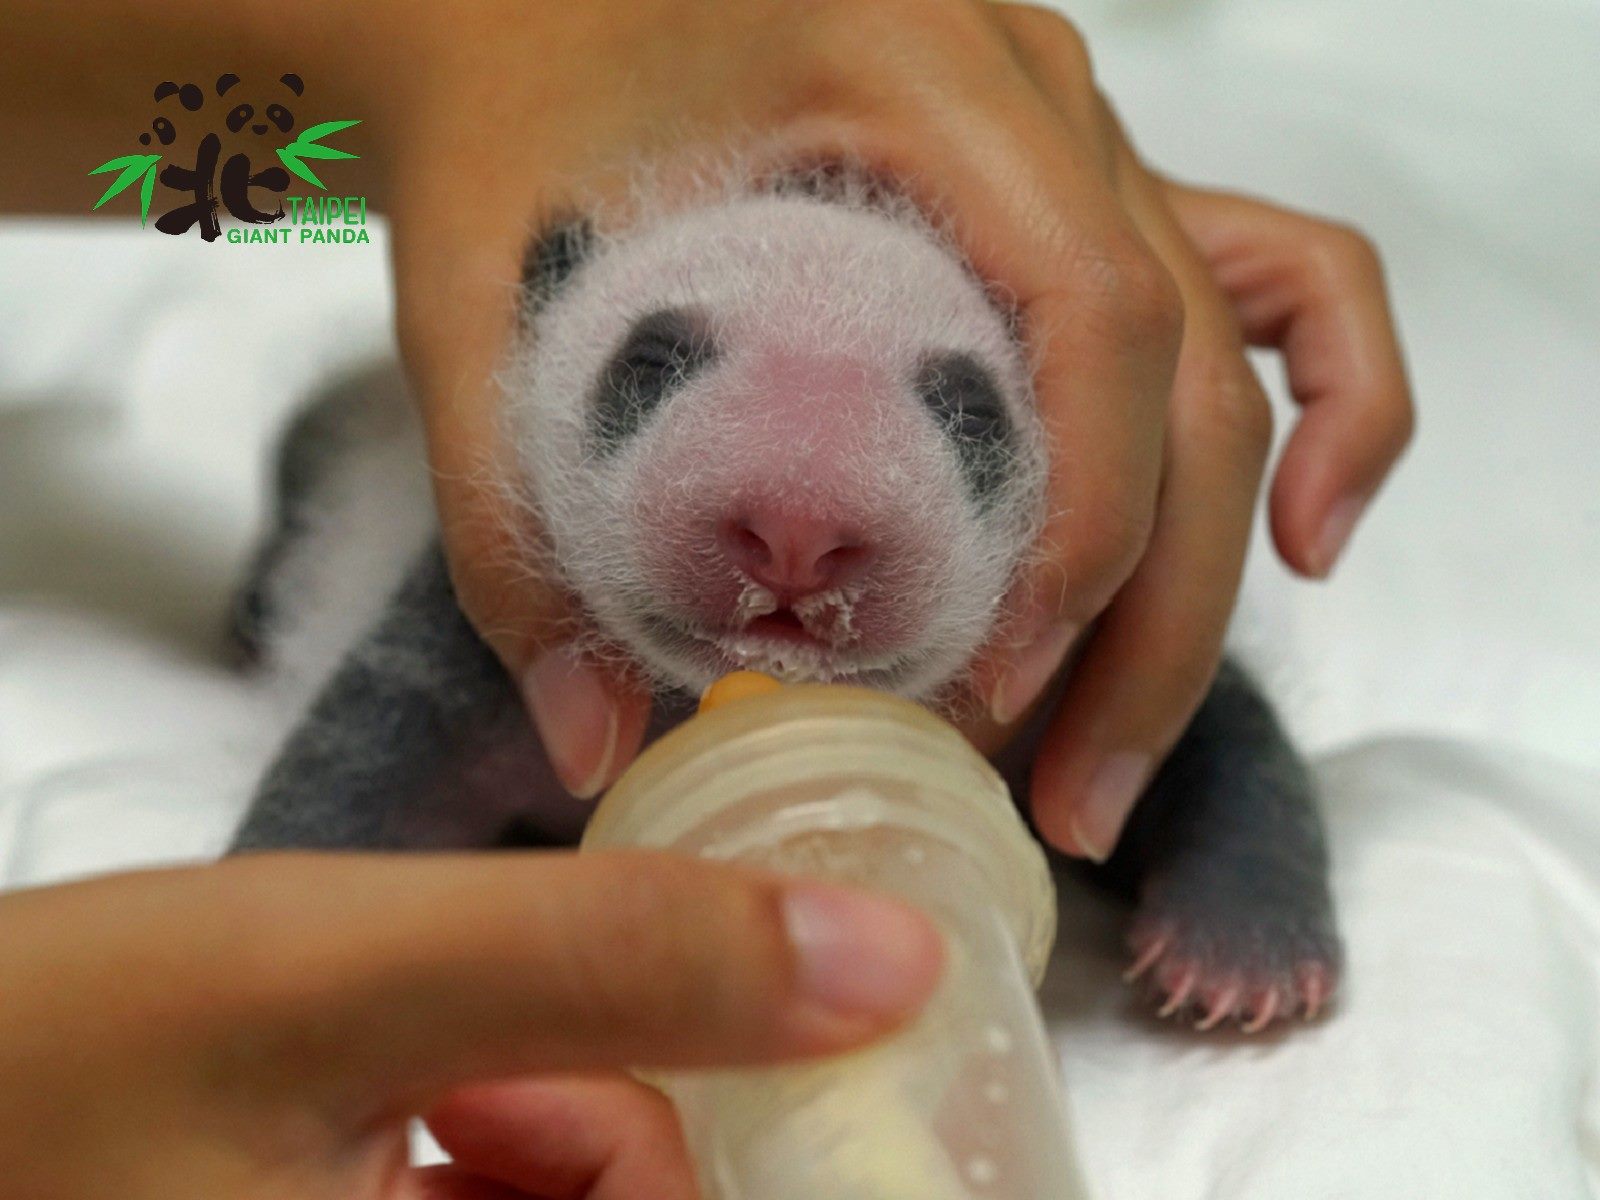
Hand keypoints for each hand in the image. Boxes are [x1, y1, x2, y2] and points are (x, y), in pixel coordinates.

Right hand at [0, 853, 940, 1198]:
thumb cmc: (43, 1055)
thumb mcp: (345, 978)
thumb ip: (623, 959)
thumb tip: (892, 960)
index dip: (762, 1166)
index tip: (704, 1071)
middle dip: (616, 1144)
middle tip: (494, 1072)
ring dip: (546, 1143)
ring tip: (425, 1085)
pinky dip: (490, 1168)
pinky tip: (413, 1118)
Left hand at [371, 1, 1410, 853]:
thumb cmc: (511, 107)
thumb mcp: (483, 296)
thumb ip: (513, 520)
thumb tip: (594, 734)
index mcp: (918, 71)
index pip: (1094, 315)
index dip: (1084, 527)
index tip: (1000, 685)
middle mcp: (1039, 103)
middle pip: (1190, 379)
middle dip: (1151, 623)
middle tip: (1067, 795)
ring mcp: (1079, 142)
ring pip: (1237, 366)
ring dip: (1210, 574)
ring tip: (1116, 743)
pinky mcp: (1078, 193)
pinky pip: (1278, 282)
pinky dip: (1333, 407)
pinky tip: (1304, 536)